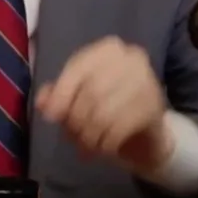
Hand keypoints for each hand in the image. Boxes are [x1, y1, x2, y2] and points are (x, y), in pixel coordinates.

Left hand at [36, 38, 173, 173]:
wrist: (147, 129)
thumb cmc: (108, 105)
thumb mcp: (79, 95)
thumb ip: (58, 94)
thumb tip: (42, 102)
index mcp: (109, 49)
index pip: (78, 68)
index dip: (61, 94)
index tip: (50, 116)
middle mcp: (131, 59)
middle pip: (91, 91)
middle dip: (76, 119)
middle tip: (71, 136)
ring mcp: (147, 82)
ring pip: (104, 112)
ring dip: (89, 135)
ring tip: (84, 146)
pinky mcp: (154, 108)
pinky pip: (120, 128)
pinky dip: (105, 143)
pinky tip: (102, 149)